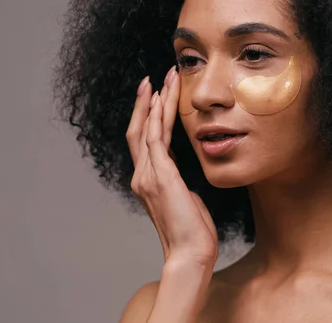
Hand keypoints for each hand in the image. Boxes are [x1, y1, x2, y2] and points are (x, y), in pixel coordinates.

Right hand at [126, 68, 217, 265]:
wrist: (191, 253)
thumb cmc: (193, 232)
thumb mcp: (185, 200)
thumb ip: (178, 185)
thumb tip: (183, 177)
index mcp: (149, 181)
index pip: (145, 141)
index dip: (148, 117)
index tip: (155, 95)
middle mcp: (142, 176)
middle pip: (139, 130)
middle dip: (146, 102)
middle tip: (154, 77)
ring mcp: (148, 176)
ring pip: (147, 129)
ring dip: (155, 102)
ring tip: (162, 78)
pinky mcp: (160, 177)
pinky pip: (156, 139)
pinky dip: (157, 117)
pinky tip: (161, 99)